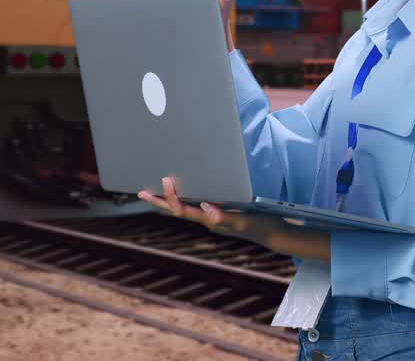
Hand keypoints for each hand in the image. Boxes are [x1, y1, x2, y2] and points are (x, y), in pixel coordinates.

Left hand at [137, 176, 284, 244]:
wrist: (274, 234)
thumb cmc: (260, 226)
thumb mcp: (244, 221)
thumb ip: (224, 217)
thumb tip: (204, 208)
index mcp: (209, 221)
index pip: (182, 211)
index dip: (171, 197)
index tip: (166, 180)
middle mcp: (207, 220)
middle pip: (177, 210)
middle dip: (159, 201)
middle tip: (141, 192)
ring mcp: (213, 217)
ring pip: (185, 208)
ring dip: (169, 200)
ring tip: (155, 190)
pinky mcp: (220, 212)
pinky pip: (197, 204)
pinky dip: (186, 197)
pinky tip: (187, 190)